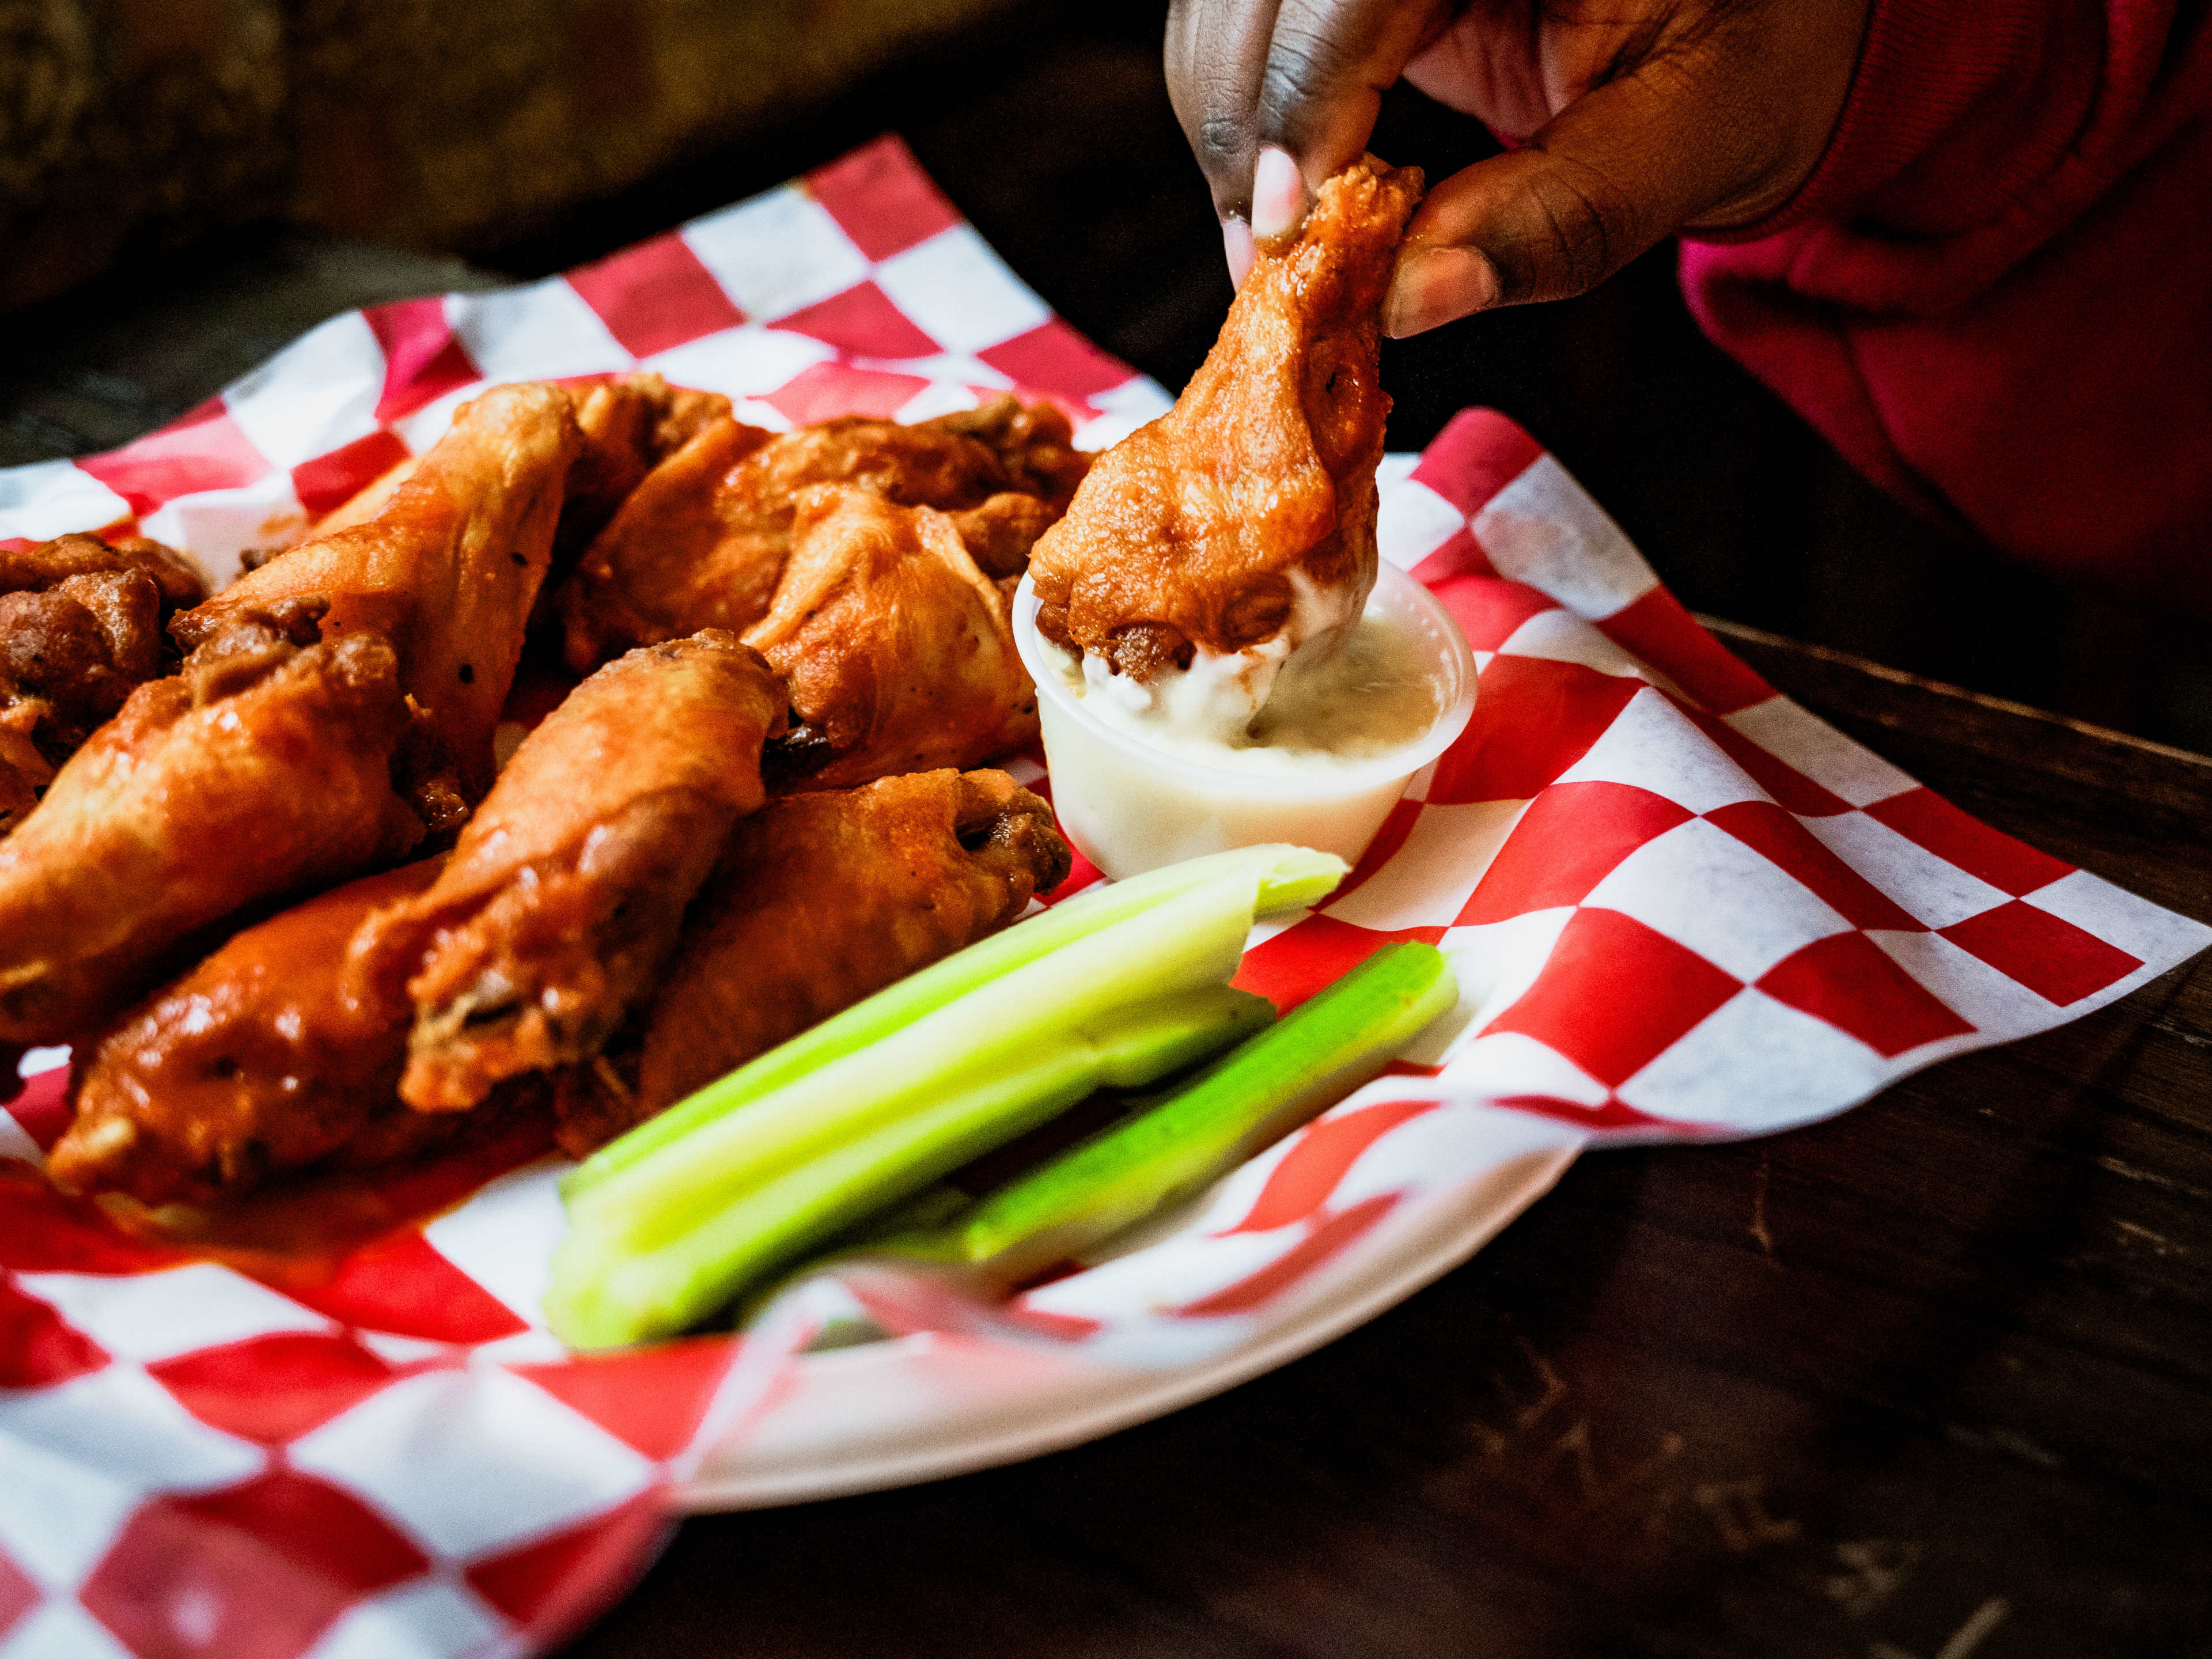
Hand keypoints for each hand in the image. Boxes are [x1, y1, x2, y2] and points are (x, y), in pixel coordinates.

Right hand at [1164, 0, 1869, 334]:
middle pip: (1256, 2)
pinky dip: (1249, 117)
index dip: (1300, 109)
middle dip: (1247, 136)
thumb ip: (1553, 221)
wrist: (1756, 14)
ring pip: (1223, 16)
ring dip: (1232, 133)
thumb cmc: (1748, 56)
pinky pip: (1242, 28)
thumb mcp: (1687, 143)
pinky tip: (1294, 197)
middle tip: (1272, 276)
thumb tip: (1406, 303)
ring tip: (1282, 249)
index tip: (1286, 241)